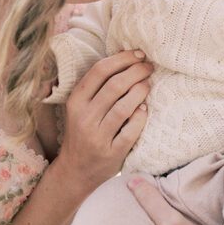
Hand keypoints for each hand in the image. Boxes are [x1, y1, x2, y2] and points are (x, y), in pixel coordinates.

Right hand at [58, 51, 151, 190]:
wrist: (75, 171)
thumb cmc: (81, 132)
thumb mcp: (79, 108)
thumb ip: (96, 87)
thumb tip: (124, 58)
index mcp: (75, 101)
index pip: (99, 71)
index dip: (122, 59)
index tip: (138, 54)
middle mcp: (84, 118)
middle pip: (115, 85)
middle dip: (136, 71)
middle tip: (148, 67)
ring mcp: (97, 137)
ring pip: (123, 107)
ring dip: (140, 90)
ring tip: (148, 83)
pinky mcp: (112, 153)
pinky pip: (131, 131)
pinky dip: (140, 116)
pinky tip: (145, 108)